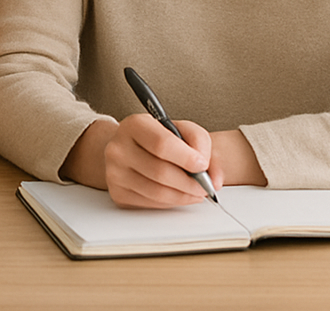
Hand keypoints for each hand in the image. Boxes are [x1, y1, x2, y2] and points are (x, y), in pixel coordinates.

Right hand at [102, 113, 221, 208]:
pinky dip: (171, 203)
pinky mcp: (117, 193)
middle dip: (190, 183)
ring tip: (196, 191)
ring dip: (184, 196)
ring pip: (158, 192)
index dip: (186, 158)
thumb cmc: (158, 138)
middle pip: (160, 172)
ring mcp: (115, 172)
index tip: (203, 165)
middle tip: (206, 186)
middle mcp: (119, 147)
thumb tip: (214, 178)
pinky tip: (179, 194)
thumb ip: (201, 145)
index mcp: (135, 124)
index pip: (161, 144)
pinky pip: (151, 204)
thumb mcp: (180, 129)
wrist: (128, 147)